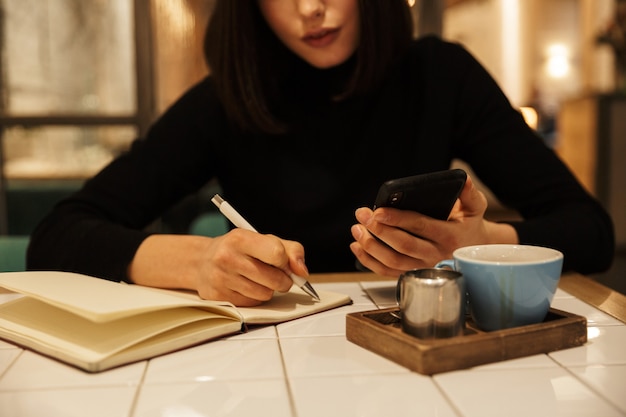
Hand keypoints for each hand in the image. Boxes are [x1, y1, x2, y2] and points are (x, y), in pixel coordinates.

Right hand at [197, 229, 306, 304]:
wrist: (202, 261)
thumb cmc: (239, 249)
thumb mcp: (263, 240)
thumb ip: (290, 250)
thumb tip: (302, 272)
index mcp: (240, 238)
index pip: (277, 253)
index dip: (286, 262)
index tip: (282, 262)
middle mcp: (227, 257)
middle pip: (275, 279)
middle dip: (282, 280)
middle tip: (276, 275)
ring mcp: (221, 278)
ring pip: (266, 294)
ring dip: (268, 289)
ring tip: (257, 279)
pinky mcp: (218, 296)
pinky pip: (253, 303)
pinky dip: (255, 297)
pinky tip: (245, 286)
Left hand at [349, 175, 517, 276]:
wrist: (475, 251)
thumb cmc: (470, 225)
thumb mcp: (476, 207)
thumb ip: (469, 193)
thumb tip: (463, 180)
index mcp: (449, 236)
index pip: (420, 227)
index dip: (398, 219)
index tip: (378, 211)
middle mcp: (436, 255)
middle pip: (403, 245)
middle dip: (379, 230)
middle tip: (362, 215)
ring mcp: (423, 267)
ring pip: (393, 261)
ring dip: (371, 246)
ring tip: (357, 229)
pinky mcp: (413, 273)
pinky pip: (388, 271)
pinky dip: (369, 261)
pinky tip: (357, 246)